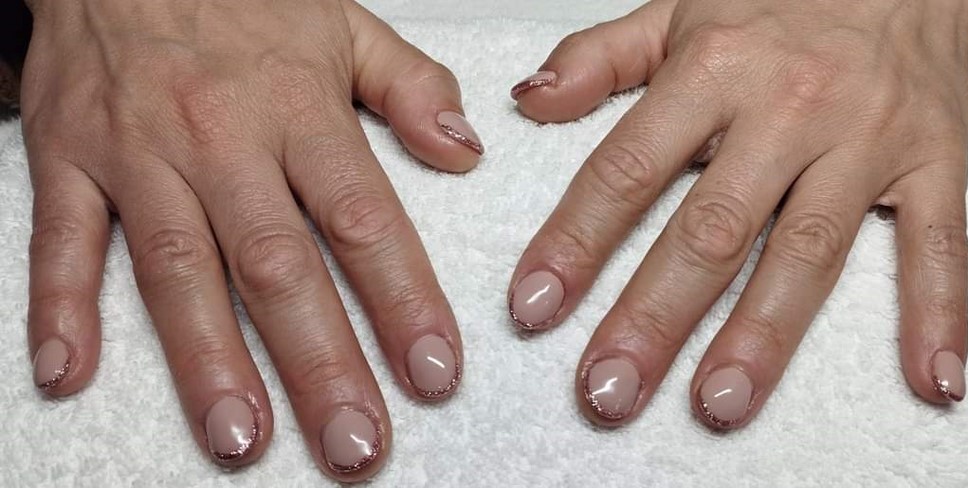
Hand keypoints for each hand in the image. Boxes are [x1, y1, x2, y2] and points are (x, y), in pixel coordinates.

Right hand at [23, 0, 479, 480]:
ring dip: (209, 360)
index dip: (404, 302)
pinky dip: (61, 305)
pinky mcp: (71, 157)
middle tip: (352, 444)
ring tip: (242, 439)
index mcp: (300, 111)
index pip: (365, 221)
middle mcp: (223, 140)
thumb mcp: (344, 23)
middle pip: (278, 267)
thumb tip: (466, 149)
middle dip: (320, 364)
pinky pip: (60, 238)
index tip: (434, 372)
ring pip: (176, 268)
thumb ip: (412, 87)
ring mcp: (141, 153)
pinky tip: (71, 372)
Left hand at [508, 0, 967, 427]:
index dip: (575, 241)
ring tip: (719, 403)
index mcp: (713, 69)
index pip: (627, 169)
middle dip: (654, 316)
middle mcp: (787, 108)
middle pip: (711, 229)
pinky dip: (936, 312)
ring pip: (808, 249)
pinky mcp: (931, 161)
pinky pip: (937, 243)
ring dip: (762, 334)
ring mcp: (864, 139)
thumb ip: (598, 57)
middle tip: (609, 389)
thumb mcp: (676, 11)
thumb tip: (528, 99)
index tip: (536, 305)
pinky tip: (926, 379)